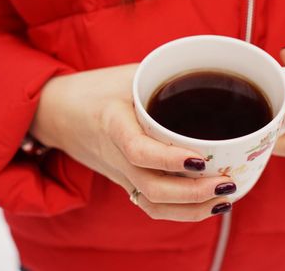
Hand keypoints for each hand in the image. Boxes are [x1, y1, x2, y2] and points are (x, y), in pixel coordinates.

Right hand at [30, 64, 234, 220]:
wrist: (58, 113)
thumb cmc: (97, 89)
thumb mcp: (129, 74)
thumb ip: (164, 77)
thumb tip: (213, 77)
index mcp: (113, 123)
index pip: (139, 150)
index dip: (170, 160)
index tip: (201, 160)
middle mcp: (115, 155)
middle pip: (152, 189)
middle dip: (193, 194)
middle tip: (227, 184)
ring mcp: (120, 173)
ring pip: (153, 205)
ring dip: (191, 210)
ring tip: (224, 200)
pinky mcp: (125, 181)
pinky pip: (151, 204)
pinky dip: (180, 211)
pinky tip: (206, 204)